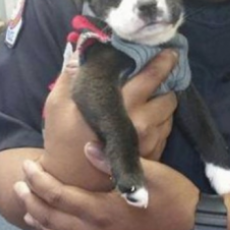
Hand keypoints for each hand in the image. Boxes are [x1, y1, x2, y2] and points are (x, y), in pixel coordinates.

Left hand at [15, 152, 196, 229]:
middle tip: (20, 185)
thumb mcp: (149, 172)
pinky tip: (55, 227)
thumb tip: (86, 149)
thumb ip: (113, 162)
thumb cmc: (176, 198)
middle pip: (53, 218)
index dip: (39, 180)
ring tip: (28, 209)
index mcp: (102, 212)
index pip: (58, 195)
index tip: (28, 166)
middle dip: (32, 201)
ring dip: (42, 221)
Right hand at [43, 53, 177, 193]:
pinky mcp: (152, 157)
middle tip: (158, 77)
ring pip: (170, 115)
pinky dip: (160, 122)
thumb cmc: (63, 140)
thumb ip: (72, 73)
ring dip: (163, 104)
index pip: (153, 76)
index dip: (164, 61)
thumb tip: (82, 47)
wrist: (72, 182)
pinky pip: (165, 132)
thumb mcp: (59, 103)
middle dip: (166, 84)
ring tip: (150, 98)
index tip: (170, 52)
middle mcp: (142, 124)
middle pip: (170, 96)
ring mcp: (150, 143)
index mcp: (122, 107)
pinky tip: (145, 118)